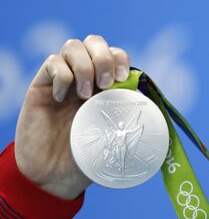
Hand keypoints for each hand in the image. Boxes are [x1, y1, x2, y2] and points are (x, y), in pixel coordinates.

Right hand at [14, 35, 129, 199]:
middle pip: (95, 42)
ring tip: (84, 95)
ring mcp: (62, 79)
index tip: (123, 80)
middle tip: (105, 85)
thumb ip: (130, 117)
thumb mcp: (117, 136)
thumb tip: (156, 109)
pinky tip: (61, 99)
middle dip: (104, 58)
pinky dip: (62, 76)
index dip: (120, 59)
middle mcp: (84, 77)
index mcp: (105, 85)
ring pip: (73, 46)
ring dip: (84, 66)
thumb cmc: (88, 157)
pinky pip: (52, 62)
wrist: (53, 177)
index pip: (115, 54)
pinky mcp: (41, 85)